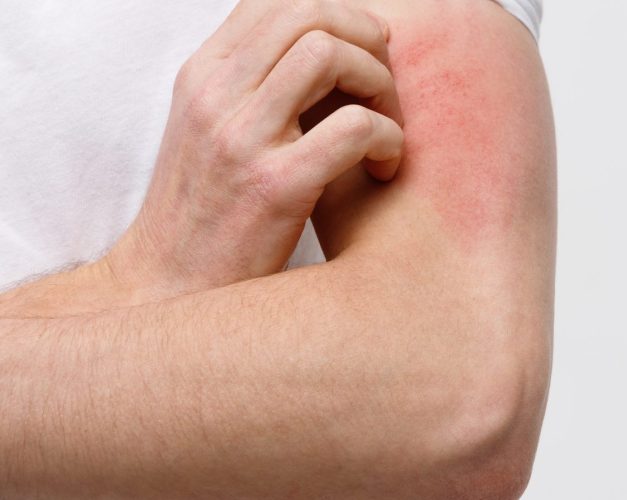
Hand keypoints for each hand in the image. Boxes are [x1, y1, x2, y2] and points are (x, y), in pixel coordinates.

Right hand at [101, 0, 403, 301]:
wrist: (170, 289)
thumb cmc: (210, 214)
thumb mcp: (214, 133)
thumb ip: (255, 86)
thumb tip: (327, 52)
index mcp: (203, 75)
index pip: (277, 1)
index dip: (339, 13)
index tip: (367, 50)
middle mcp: (215, 95)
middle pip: (309, 12)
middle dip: (367, 39)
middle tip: (385, 86)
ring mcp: (242, 138)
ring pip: (331, 55)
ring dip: (381, 85)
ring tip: (386, 129)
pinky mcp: (274, 186)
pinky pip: (354, 127)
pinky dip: (388, 140)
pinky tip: (384, 168)